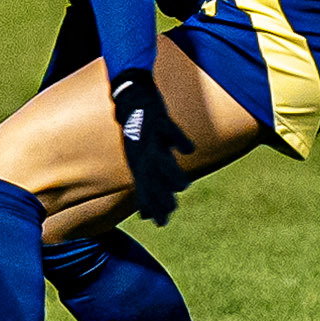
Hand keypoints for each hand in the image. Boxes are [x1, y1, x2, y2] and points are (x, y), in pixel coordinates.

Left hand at [107, 67, 194, 225]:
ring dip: (171, 173)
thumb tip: (145, 215)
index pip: (145, 189)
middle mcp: (142, 152)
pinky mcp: (159, 119)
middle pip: (151, 178)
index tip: (161, 224)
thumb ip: (145, 185)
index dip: (152, 206)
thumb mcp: (139, 159)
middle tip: (171, 211)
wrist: (130, 96)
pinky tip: (189, 151)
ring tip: (183, 186)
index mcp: (138, 162)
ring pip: (159, 158)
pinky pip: (170, 131)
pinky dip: (179, 141)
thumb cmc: (137, 131)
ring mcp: (150, 136)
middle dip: (159, 196)